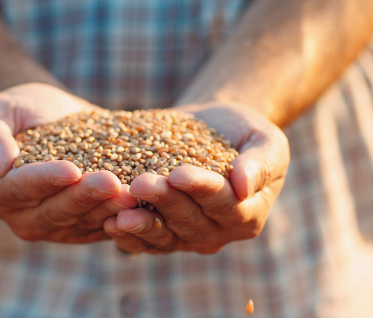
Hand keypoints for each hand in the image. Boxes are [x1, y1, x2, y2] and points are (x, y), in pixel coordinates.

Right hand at [0, 83, 136, 242]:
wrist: (48, 117)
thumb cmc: (18, 110)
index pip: (21, 189)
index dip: (47, 181)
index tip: (72, 169)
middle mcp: (21, 218)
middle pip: (55, 211)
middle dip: (85, 197)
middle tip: (112, 182)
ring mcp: (53, 227)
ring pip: (83, 222)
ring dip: (108, 209)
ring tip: (133, 192)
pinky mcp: (82, 227)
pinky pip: (102, 225)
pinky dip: (123, 216)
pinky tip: (143, 201)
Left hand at [102, 102, 288, 253]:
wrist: (211, 130)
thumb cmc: (243, 132)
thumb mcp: (265, 139)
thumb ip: (260, 163)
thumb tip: (243, 185)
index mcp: (248, 214)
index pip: (223, 203)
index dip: (201, 189)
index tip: (178, 173)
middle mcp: (218, 233)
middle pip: (189, 221)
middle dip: (164, 202)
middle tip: (142, 183)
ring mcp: (187, 238)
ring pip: (163, 236)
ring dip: (141, 224)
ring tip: (120, 211)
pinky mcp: (161, 234)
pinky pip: (143, 241)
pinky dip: (126, 236)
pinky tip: (107, 221)